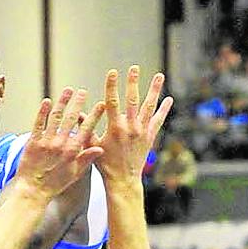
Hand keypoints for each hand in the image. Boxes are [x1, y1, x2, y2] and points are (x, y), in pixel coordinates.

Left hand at [15, 88, 105, 198]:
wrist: (33, 191)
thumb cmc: (54, 184)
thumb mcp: (74, 174)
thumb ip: (86, 159)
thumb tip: (100, 148)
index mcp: (72, 151)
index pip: (86, 129)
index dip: (94, 116)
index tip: (101, 105)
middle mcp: (60, 144)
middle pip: (71, 119)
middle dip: (78, 103)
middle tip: (83, 92)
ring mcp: (46, 142)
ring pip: (56, 118)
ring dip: (63, 102)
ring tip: (68, 90)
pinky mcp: (33, 143)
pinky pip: (38, 124)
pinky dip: (42, 112)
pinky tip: (46, 102)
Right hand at [94, 66, 172, 183]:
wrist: (123, 180)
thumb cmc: (105, 164)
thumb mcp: (92, 146)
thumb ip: (87, 129)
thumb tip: (78, 114)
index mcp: (115, 128)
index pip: (112, 102)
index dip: (111, 86)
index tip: (112, 72)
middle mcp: (130, 127)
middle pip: (132, 100)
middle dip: (133, 83)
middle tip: (134, 68)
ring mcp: (142, 131)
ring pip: (149, 106)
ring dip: (154, 90)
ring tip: (158, 76)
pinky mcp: (150, 137)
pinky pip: (158, 120)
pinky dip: (164, 109)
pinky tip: (169, 99)